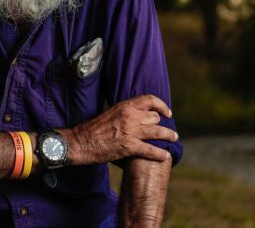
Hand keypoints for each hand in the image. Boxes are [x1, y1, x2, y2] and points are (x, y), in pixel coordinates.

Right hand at [60, 94, 177, 164]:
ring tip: (173, 139)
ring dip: (168, 137)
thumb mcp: (111, 112)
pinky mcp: (129, 147)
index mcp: (125, 106)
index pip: (150, 100)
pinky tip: (165, 156)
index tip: (167, 113)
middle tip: (167, 131)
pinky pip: (150, 150)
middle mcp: (130, 116)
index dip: (162, 106)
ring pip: (158, 132)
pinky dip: (159, 154)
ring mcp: (131, 131)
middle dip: (162, 125)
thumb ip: (125, 112)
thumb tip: (138, 114)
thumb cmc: (94, 128)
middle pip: (155, 118)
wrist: (81, 142)